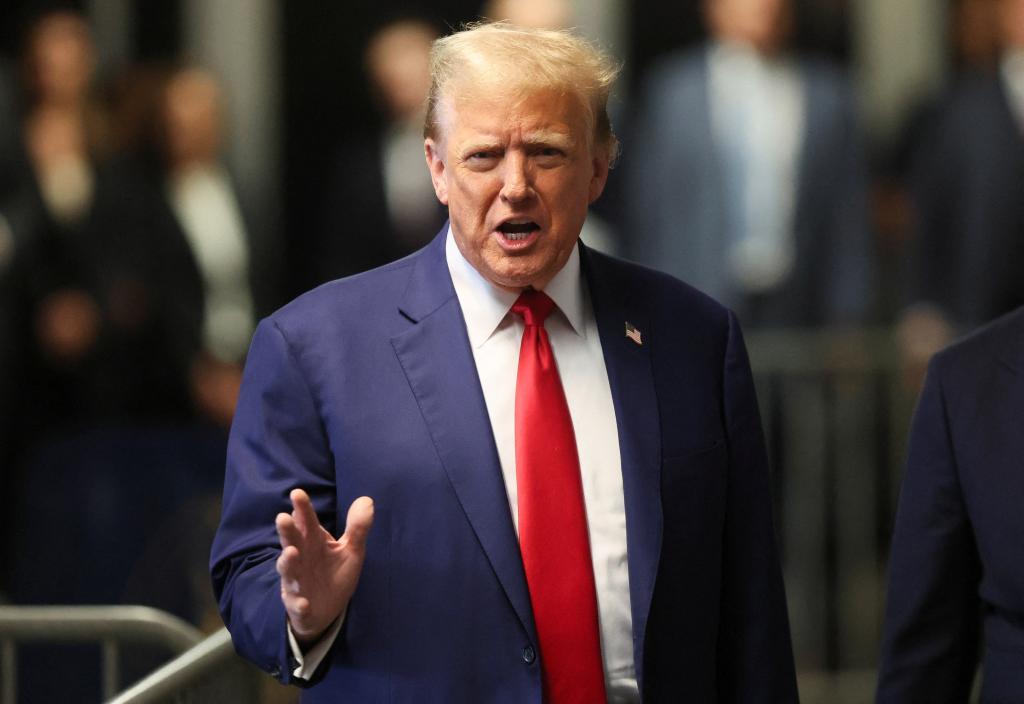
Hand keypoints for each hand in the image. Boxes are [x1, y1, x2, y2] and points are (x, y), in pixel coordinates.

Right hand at [275, 489, 373, 647]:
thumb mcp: (351, 550)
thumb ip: (357, 527)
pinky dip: (299, 604)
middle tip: (282, 517)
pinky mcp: (298, 604)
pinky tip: (303, 603)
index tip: (297, 493)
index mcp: (313, 542)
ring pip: (289, 571)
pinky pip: (297, 604)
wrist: (325, 610)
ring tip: (290, 553)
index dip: (302, 509)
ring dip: (287, 562)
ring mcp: (297, 581)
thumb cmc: (334, 573)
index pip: (307, 522)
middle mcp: (301, 558)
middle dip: (287, 531)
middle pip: (292, 542)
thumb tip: (367, 500)